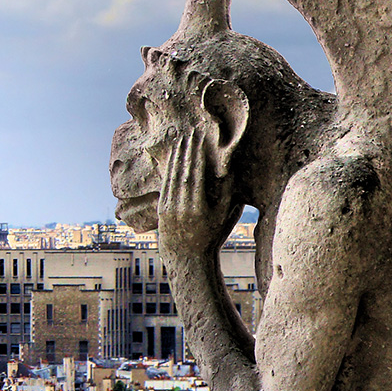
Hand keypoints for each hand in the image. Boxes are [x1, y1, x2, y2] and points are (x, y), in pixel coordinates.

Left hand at [158, 127, 240, 257]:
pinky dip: (168, 169)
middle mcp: (181, 206)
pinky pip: (165, 184)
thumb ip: (229, 192)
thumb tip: (230, 168)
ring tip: (180, 139)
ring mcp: (168, 208)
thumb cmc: (212, 236)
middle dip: (186, 150)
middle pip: (183, 172)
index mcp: (198, 207)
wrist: (187, 258)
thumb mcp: (225, 216)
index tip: (200, 138)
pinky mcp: (161, 209)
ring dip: (176, 156)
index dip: (197, 154)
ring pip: (171, 176)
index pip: (196, 174)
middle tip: (190, 132)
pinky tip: (172, 158)